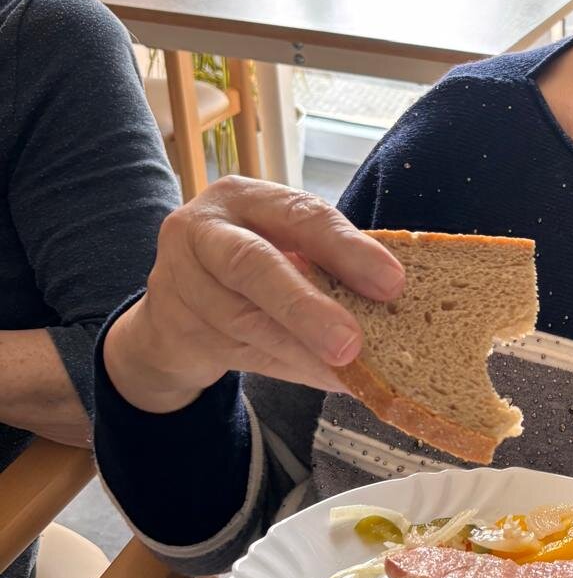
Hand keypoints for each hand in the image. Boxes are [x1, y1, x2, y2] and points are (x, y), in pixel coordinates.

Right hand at [104, 176, 404, 413]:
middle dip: (307, 307)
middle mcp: (203, 232)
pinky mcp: (176, 331)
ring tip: (350, 374)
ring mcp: (182, 283)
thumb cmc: (250, 263)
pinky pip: (245, 355)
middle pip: (252, 266)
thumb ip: (325, 259)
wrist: (174, 308)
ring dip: (304, 352)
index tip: (393, 282)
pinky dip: (293, 369)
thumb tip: (393, 295)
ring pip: (247, 323)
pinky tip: (328, 379)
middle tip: (352, 344)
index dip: (347, 248)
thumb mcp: (282, 244)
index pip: (298, 215)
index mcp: (242, 197)